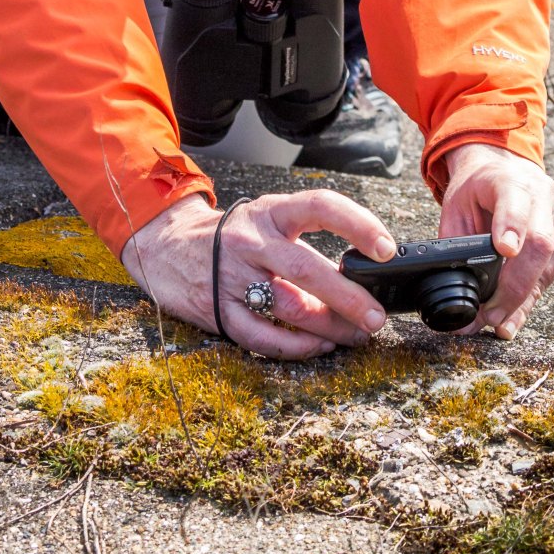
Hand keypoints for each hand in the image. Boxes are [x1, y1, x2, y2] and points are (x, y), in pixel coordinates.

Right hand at [121, 190, 397, 359]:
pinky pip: (265, 338)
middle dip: (349, 296)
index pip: (319, 206)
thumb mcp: (265, 221)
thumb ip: (302, 239)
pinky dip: (298, 347)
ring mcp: (232, 277)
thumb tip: (361, 271)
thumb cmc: (232, 236)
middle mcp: (250, 241)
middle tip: (377, 317)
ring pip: (290, 309)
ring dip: (331, 327)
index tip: (386, 249)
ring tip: (357, 335)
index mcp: (268, 212)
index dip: (357, 224)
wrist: (167, 247)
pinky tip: (320, 346)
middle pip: (307, 268)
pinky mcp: (219, 312)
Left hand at [439, 143, 553, 338]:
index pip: (515, 202)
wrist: (503, 168)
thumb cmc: (477, 190)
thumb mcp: (456, 205)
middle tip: (490, 315)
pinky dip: (532, 295)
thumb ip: (457, 242)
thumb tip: (457, 290)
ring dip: (522, 299)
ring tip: (497, 322)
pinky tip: (515, 313)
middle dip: (514, 286)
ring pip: (549, 264)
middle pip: (539, 243)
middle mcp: (543, 194)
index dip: (512, 227)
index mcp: (509, 180)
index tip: (504, 250)